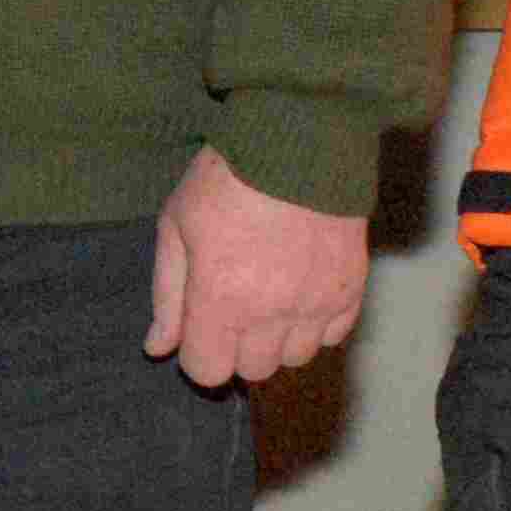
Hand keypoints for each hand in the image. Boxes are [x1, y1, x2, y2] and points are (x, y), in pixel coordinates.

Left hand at [146, 148, 369, 388]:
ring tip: (272, 294)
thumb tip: (158, 348)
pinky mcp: (351, 288)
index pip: (208, 372)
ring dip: (279, 338)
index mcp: (221, 298)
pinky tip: (302, 289)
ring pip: (296, 358)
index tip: (202, 325)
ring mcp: (317, 302)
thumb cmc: (226, 178)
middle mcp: (272, 311)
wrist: (300, 138)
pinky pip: (334, 335)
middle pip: (253, 370)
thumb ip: (167, 295)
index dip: (199, 353)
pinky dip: (317, 323)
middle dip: (238, 346)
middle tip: (236, 304)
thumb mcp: (176, 227)